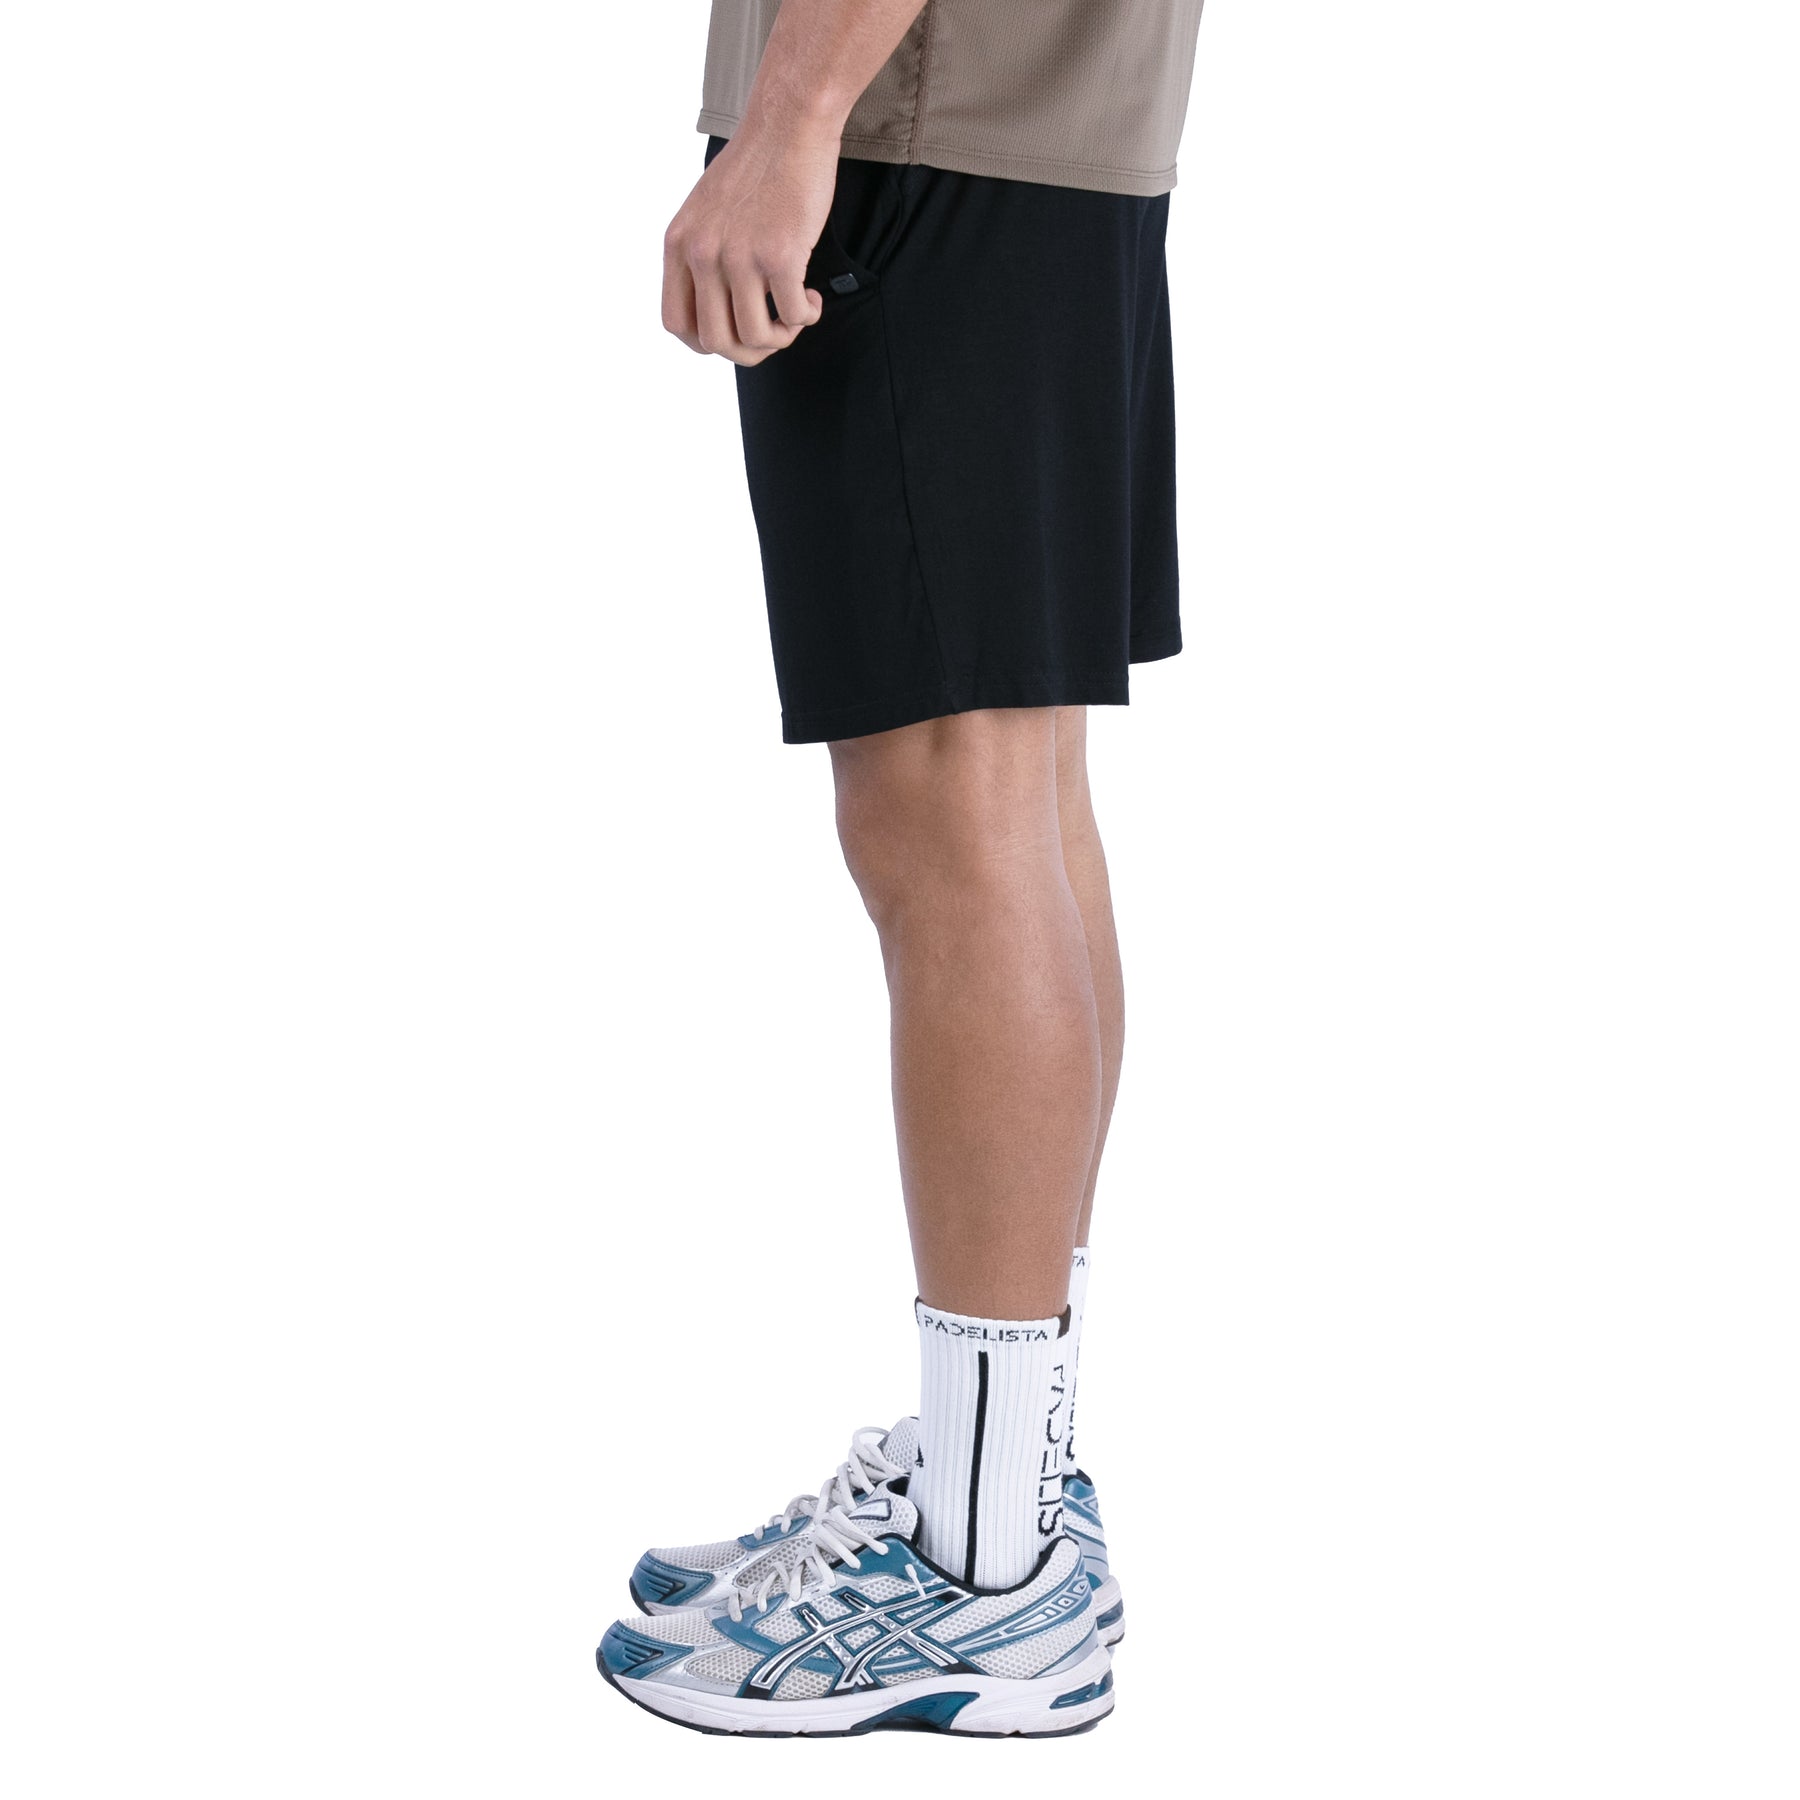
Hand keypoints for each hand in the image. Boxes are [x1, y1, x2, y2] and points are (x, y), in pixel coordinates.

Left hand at [661, 124, 835, 365]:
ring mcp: (739, 256)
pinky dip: (807, 316)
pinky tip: (812, 298)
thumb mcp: (706, 211)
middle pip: (716, 342)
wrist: (788, 124)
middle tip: (772, 333)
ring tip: (796, 313)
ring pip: (755, 337)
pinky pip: (793, 315)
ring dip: (781, 337)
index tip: (732, 334)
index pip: (677, 324)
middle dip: (748, 352)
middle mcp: (702, 253)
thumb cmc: (756, 167)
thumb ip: (703, 255)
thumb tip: (717, 307)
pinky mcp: (779, 255)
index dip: (706, 343)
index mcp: (679, 244)